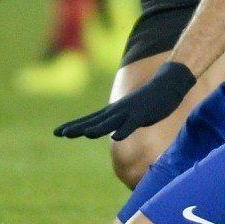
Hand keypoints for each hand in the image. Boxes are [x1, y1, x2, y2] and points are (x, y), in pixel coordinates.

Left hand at [54, 62, 196, 140]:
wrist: (167, 86)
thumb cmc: (148, 102)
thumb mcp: (129, 113)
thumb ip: (119, 122)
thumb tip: (111, 133)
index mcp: (113, 112)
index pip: (89, 119)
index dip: (73, 125)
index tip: (57, 132)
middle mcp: (117, 111)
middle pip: (94, 121)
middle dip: (78, 127)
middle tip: (61, 133)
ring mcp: (129, 112)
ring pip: (111, 122)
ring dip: (98, 128)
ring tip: (85, 134)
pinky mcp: (143, 114)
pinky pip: (132, 124)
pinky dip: (124, 130)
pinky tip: (116, 137)